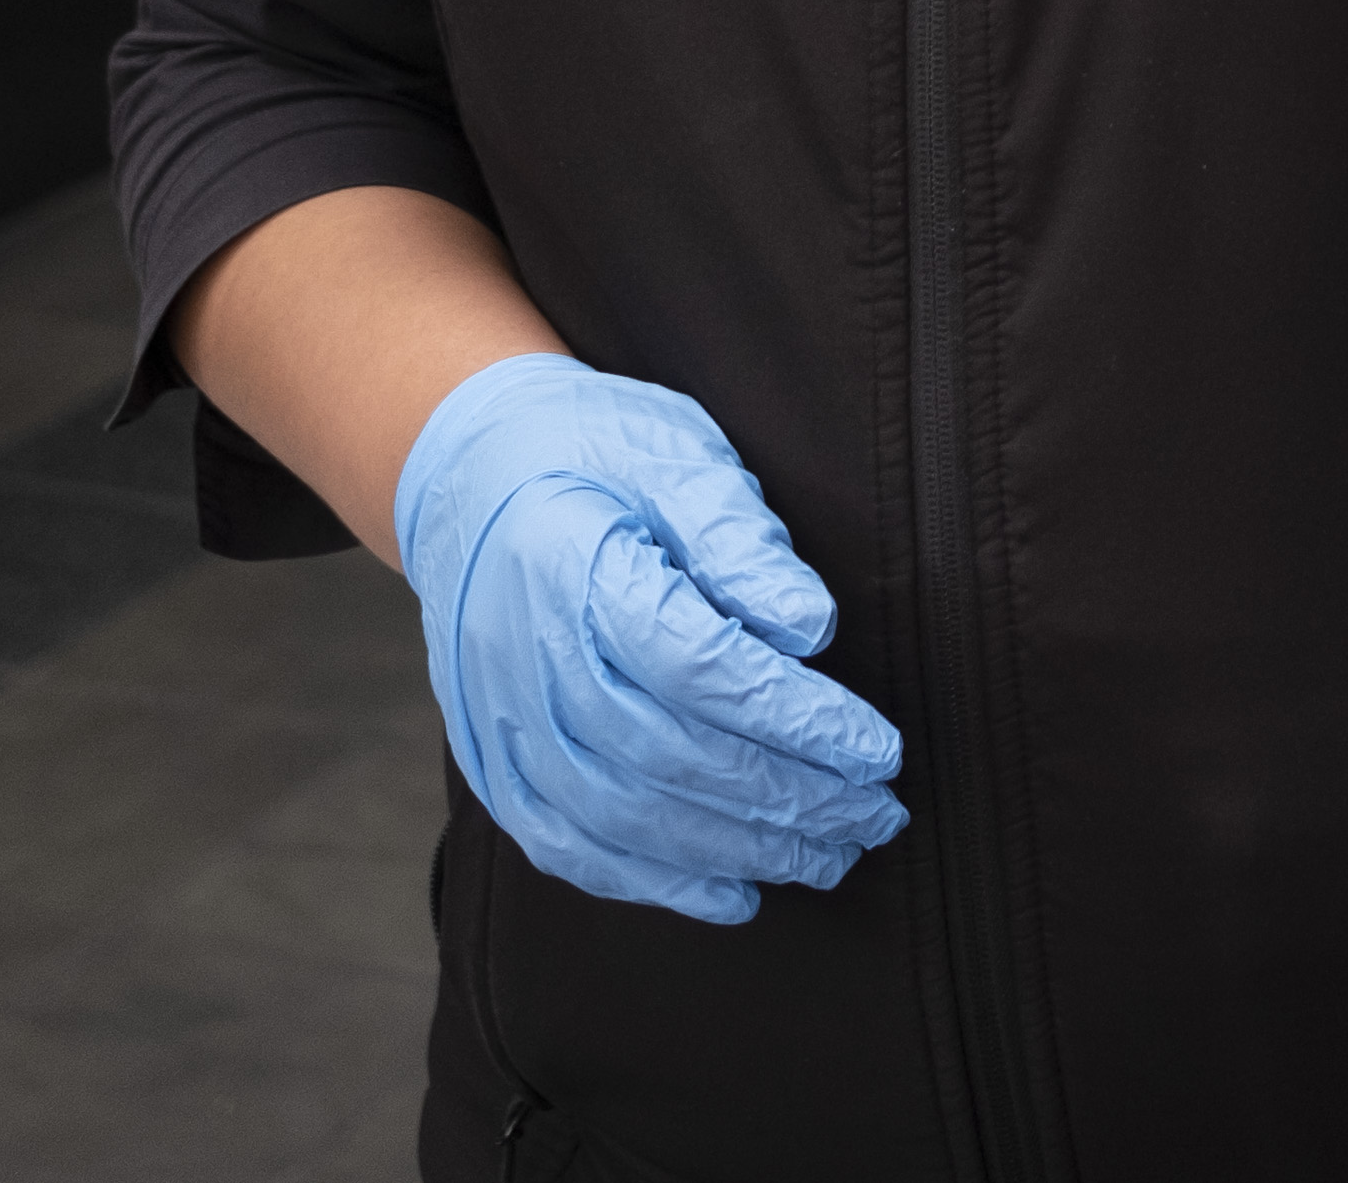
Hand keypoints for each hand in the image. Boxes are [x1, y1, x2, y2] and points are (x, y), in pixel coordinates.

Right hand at [396, 352, 909, 923]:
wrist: (467, 474)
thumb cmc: (594, 454)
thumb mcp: (676, 456)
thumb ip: (740, 540)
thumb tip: (811, 628)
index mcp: (576, 571)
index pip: (701, 669)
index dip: (798, 720)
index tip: (879, 750)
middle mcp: (529, 660)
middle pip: (674, 756)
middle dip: (790, 798)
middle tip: (878, 812)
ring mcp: (503, 722)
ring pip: (628, 818)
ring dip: (740, 850)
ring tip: (829, 853)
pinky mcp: (495, 764)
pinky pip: (572, 848)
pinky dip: (656, 884)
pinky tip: (733, 893)